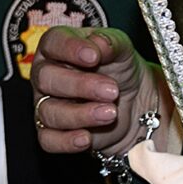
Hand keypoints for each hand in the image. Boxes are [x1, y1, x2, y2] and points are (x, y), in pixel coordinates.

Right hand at [30, 27, 161, 153]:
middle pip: (46, 79)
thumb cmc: (120, 69)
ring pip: (49, 111)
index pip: (52, 43)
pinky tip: (86, 138)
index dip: (69, 49)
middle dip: (79, 85)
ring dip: (80, 115)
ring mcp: (46, 104)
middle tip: (111, 90)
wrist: (135, 103)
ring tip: (111, 113)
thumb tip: (98, 44)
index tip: (93, 57)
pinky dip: (67, 141)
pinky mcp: (53, 132)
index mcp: (58, 48)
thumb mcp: (123, 49)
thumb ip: (110, 42)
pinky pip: (49, 139)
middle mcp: (46, 75)